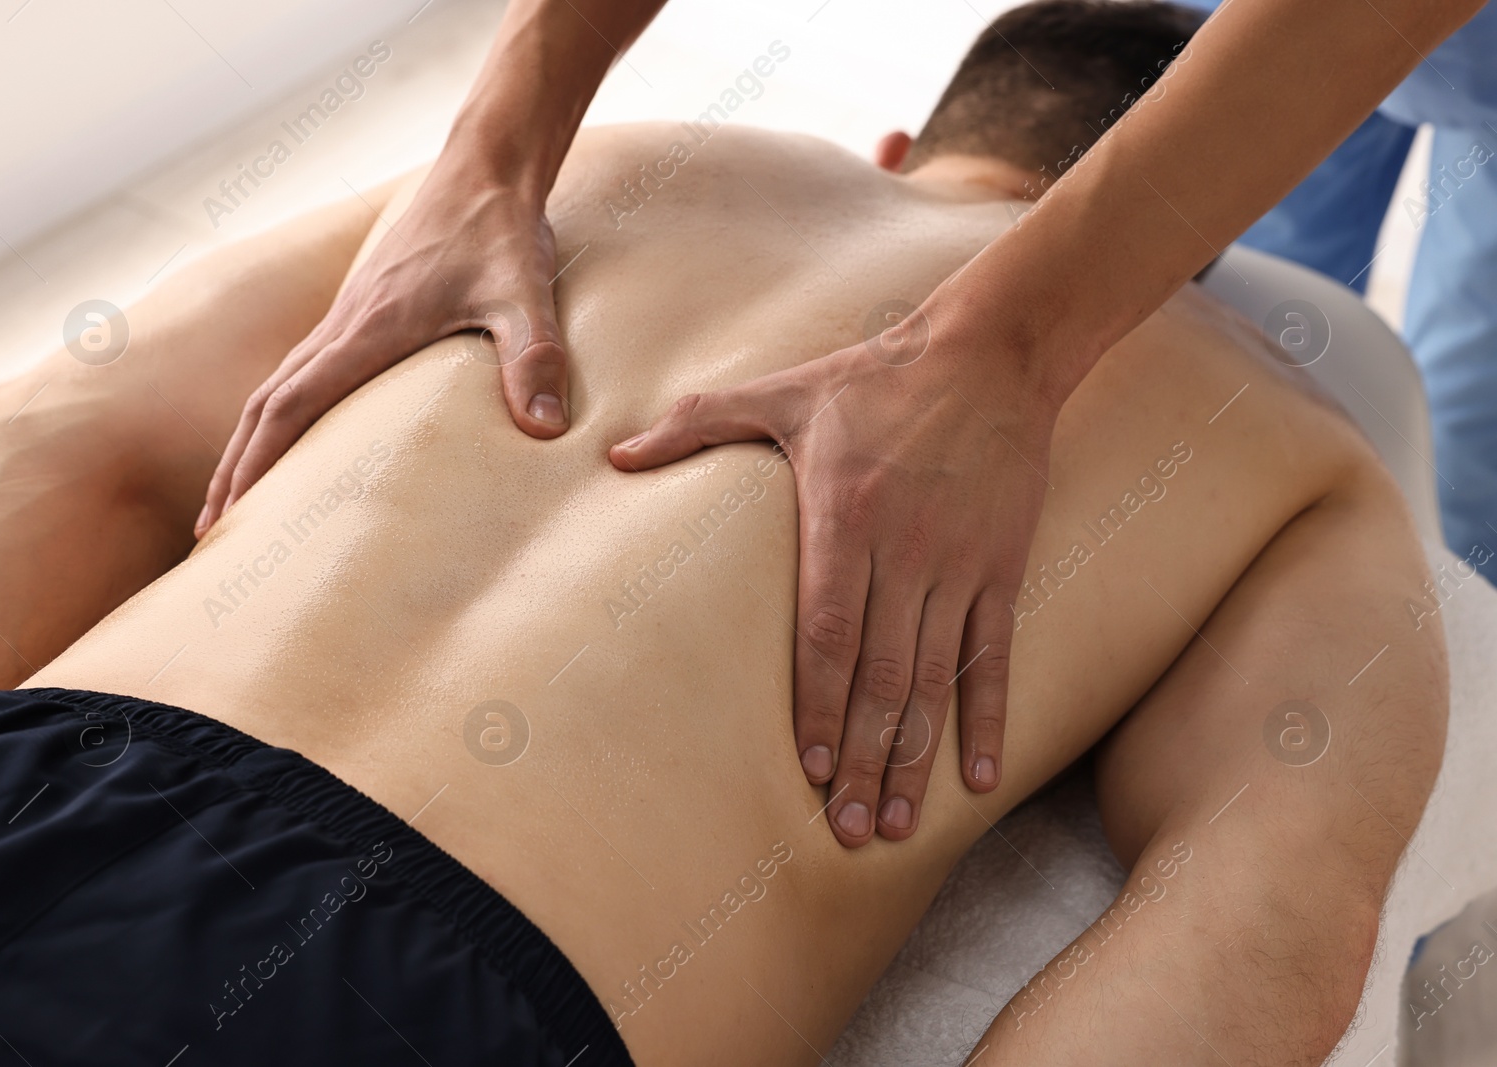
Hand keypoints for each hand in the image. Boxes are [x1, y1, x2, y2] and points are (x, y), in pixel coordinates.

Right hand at [196, 156, 569, 535]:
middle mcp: (343, 326)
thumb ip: (534, 358)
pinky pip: (301, 372)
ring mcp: (346, 318)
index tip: (231, 514)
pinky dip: (278, 416)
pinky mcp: (361, 312)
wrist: (485, 172)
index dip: (259, 463)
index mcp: (368, 330)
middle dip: (235, 470)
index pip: (292, 405)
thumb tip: (544, 429)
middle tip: (209, 533)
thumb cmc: (501, 233)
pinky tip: (289, 441)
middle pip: (265, 406)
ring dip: (249, 445)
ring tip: (233, 503)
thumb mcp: (526, 295)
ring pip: (276, 388)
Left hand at [610, 306, 1056, 846]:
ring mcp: (958, 564)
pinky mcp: (1001, 566)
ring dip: (916, 756)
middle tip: (851, 829)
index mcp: (844, 514)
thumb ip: (696, 422)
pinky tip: (979, 776)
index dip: (820, 703)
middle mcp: (904, 549)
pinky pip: (992, 654)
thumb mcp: (782, 390)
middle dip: (865, 757)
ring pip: (934, 679)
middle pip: (880, 674)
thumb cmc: (874, 377)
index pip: (829, 629)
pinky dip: (987, 716)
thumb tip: (614, 454)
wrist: (990, 353)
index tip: (812, 768)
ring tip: (899, 823)